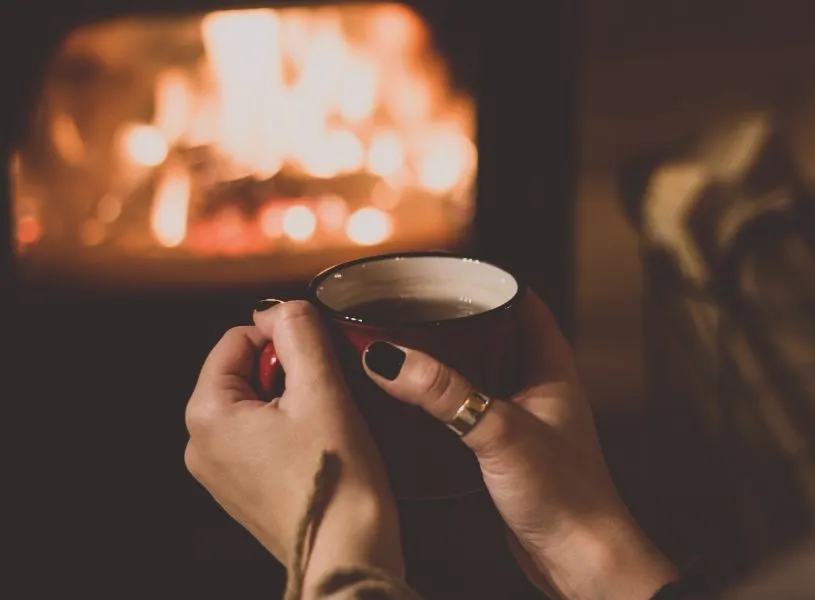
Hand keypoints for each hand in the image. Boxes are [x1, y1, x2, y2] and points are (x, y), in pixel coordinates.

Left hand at [185, 300, 402, 589]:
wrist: (348, 558)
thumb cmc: (336, 481)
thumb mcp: (321, 391)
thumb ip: (299, 333)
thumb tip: (281, 308)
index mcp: (208, 415)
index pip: (236, 339)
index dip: (283, 337)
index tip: (319, 357)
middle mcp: (201, 445)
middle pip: (245, 370)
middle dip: (288, 371)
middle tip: (326, 395)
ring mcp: (220, 471)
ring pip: (257, 402)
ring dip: (292, 399)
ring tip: (325, 424)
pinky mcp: (243, 488)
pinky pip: (261, 435)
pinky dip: (290, 428)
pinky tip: (319, 446)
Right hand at [362, 292, 676, 599]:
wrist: (577, 559)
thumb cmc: (564, 495)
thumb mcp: (498, 431)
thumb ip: (443, 392)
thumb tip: (387, 357)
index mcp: (551, 363)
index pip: (519, 300)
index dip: (483, 281)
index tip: (440, 272)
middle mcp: (536, 382)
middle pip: (490, 332)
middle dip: (450, 318)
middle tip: (406, 307)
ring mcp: (518, 413)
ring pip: (474, 370)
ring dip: (441, 359)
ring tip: (399, 345)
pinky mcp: (500, 445)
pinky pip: (465, 405)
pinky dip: (439, 397)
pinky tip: (409, 399)